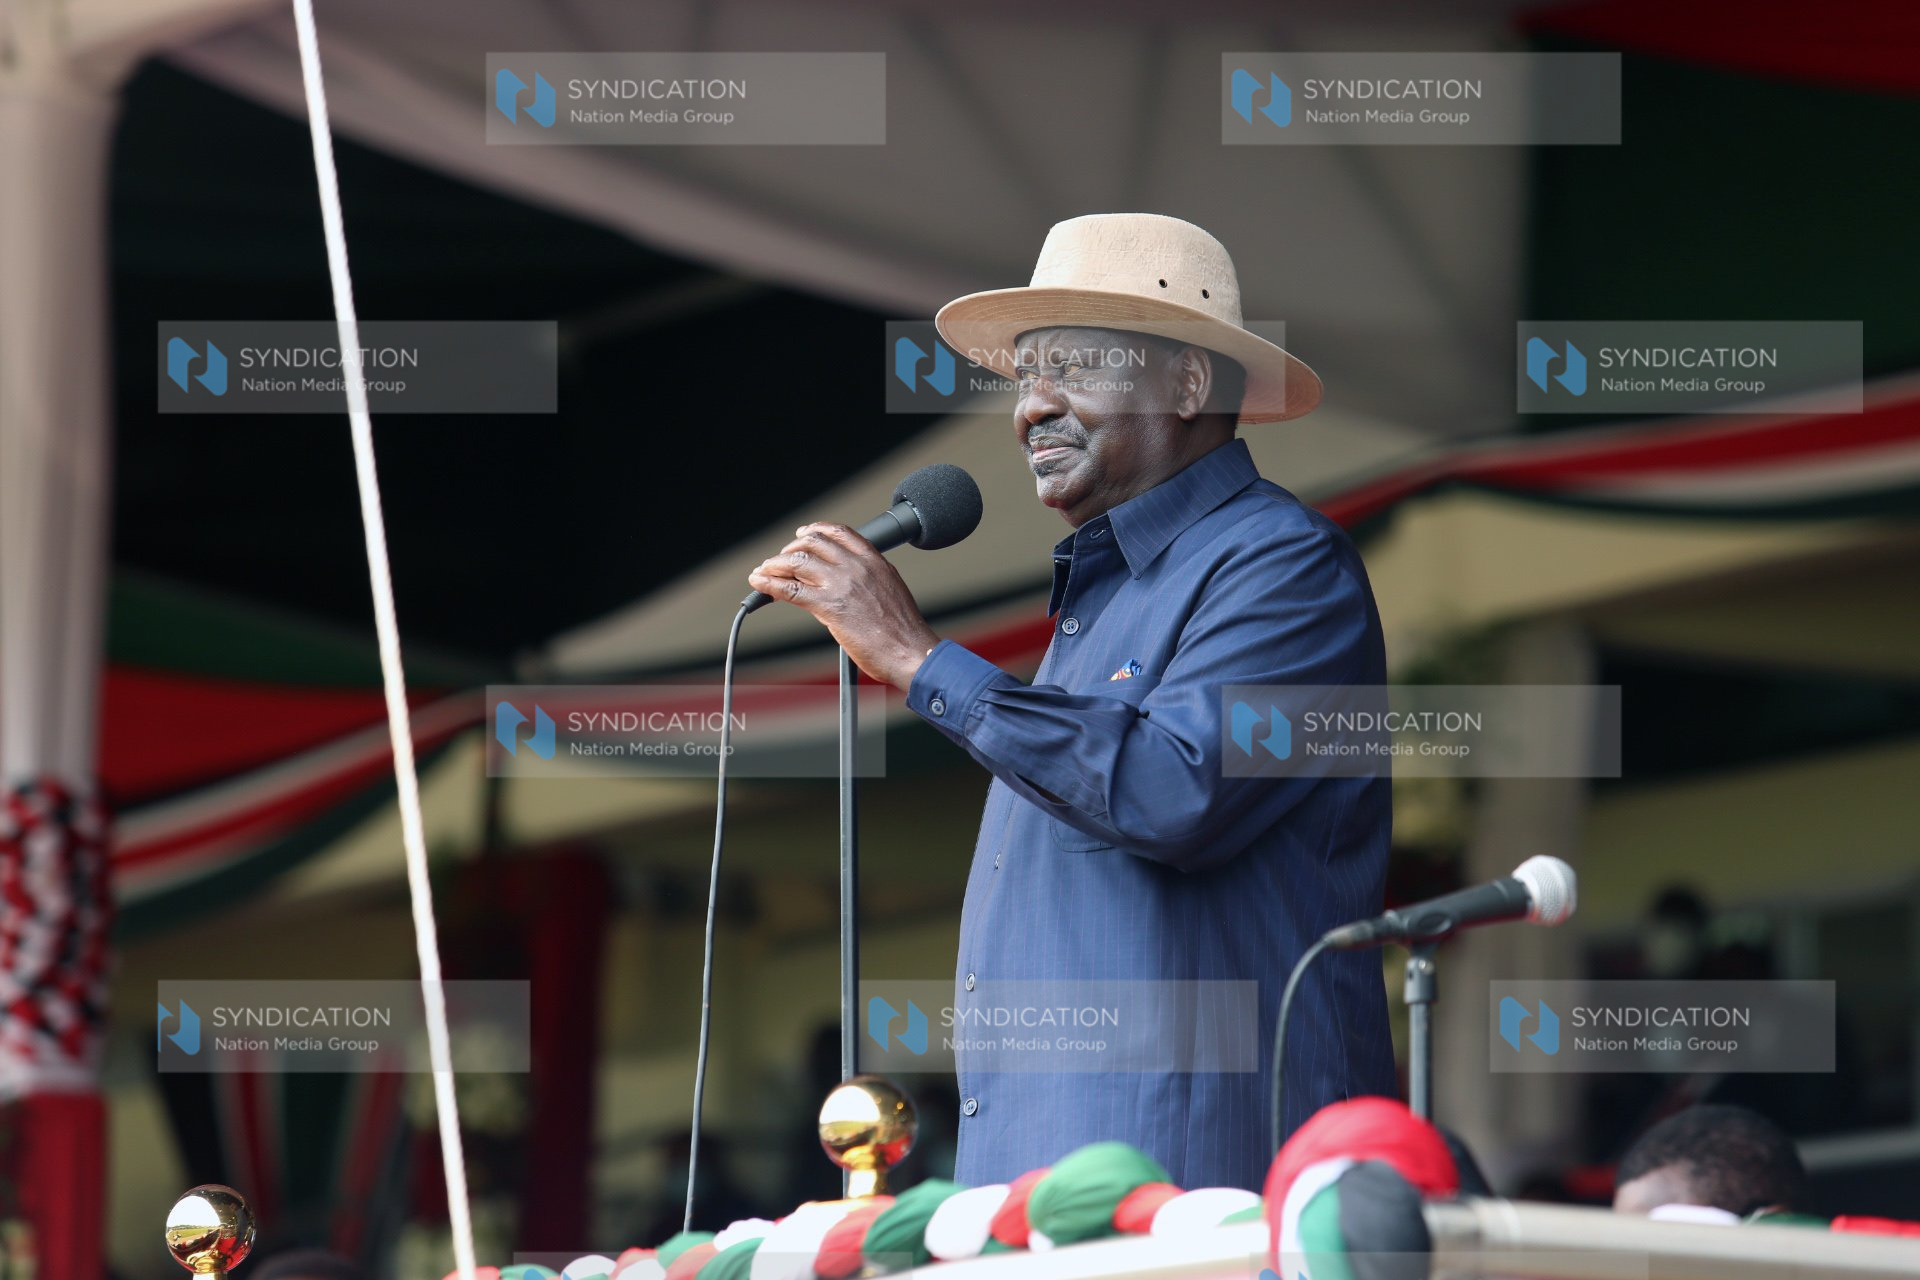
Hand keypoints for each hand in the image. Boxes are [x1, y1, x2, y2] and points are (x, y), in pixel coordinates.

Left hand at [747, 523, 940, 689]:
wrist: (911, 652)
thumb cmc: (903, 631)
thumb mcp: (890, 590)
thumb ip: (869, 579)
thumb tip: (846, 583)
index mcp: (874, 561)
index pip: (840, 533)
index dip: (816, 531)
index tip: (803, 534)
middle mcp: (857, 566)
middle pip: (813, 543)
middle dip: (791, 548)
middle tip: (780, 559)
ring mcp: (842, 584)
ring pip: (797, 561)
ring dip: (774, 564)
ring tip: (764, 571)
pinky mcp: (829, 606)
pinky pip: (790, 589)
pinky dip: (769, 583)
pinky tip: (759, 583)